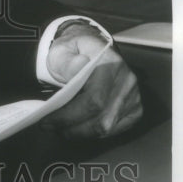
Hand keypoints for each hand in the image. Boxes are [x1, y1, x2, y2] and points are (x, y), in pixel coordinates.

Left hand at [42, 24, 141, 138]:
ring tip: (61, 129)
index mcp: (110, 63)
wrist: (90, 48)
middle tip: (50, 127)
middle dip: (72, 128)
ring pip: (108, 127)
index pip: (94, 99)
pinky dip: (94, 132)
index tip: (47, 121)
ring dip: (81, 132)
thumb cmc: (73, 51)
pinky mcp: (135, 109)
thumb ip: (66, 60)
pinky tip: (78, 127)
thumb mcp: (62, 49)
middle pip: (102, 119)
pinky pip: (115, 129)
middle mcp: (126, 81)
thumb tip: (78, 68)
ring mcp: (134, 96)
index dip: (69, 116)